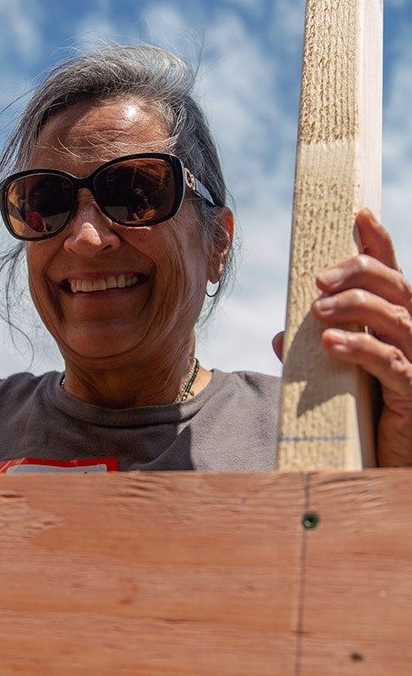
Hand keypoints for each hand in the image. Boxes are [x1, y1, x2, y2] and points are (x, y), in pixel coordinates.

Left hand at [310, 209, 411, 466]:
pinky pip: (392, 363)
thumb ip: (310, 351)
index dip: (379, 241)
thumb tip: (278, 338)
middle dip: (358, 272)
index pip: (392, 272)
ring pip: (397, 318)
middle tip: (319, 279)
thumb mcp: (330, 374)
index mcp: (397, 322)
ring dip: (355, 307)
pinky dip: (361, 348)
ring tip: (319, 310)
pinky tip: (333, 342)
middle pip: (396, 286)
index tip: (359, 213)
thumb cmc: (361, 411)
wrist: (385, 461)